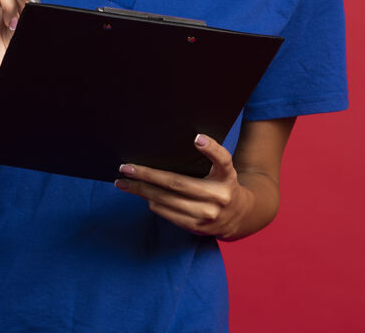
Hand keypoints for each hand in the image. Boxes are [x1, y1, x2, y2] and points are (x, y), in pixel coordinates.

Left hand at [114, 134, 251, 239]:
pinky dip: (152, 203)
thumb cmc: (224, 185)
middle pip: (177, 183)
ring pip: (166, 200)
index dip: (210, 148)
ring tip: (124, 183)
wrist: (240, 216)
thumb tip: (178, 147)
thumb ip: (209, 159)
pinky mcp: (197, 227)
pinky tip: (142, 195)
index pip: (222, 159)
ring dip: (141, 191)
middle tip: (126, 167)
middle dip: (147, 175)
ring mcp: (207, 214)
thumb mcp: (223, 170)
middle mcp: (219, 195)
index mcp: (227, 175)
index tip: (197, 138)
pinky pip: (167, 213)